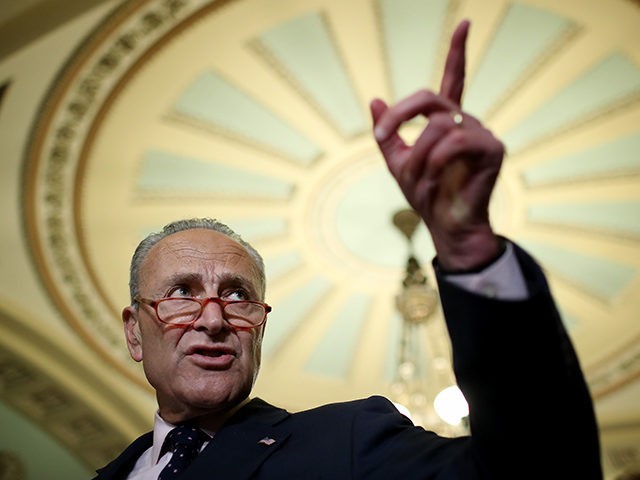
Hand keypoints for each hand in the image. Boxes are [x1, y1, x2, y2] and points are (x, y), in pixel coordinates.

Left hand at [370, 21, 504, 270]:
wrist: (445, 225)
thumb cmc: (426, 195)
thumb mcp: (397, 161)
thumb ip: (387, 132)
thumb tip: (374, 98)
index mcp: (446, 121)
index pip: (452, 80)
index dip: (457, 52)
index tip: (464, 23)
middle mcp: (466, 121)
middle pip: (428, 98)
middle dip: (400, 116)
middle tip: (384, 136)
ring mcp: (481, 133)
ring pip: (438, 125)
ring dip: (418, 154)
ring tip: (417, 179)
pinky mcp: (492, 148)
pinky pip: (455, 141)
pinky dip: (436, 161)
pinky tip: (434, 178)